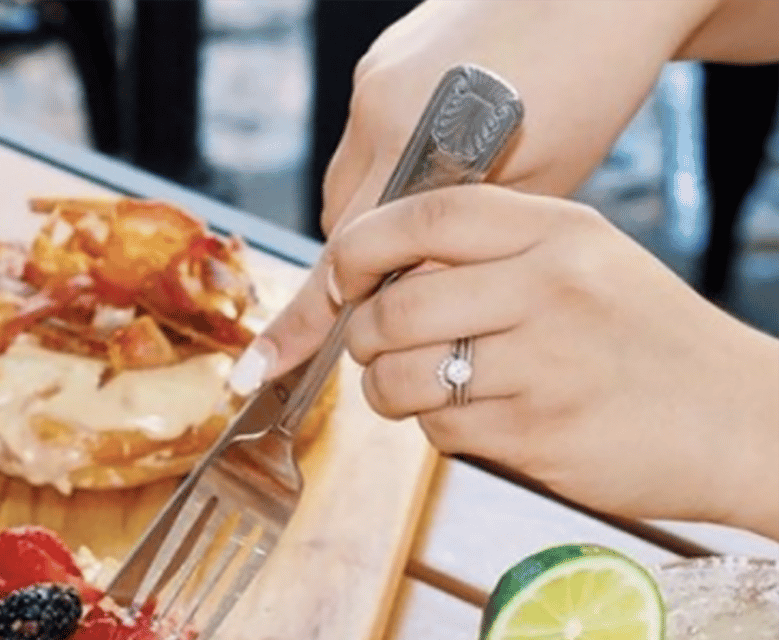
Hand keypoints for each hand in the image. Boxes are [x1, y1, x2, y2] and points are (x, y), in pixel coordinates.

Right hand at [259, 0, 718, 379]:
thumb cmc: (592, 85)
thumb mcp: (535, 187)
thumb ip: (462, 245)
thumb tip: (410, 297)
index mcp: (416, 143)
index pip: (345, 253)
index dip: (313, 316)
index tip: (263, 367)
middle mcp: (378, 105)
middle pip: (339, 219)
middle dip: (363, 261)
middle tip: (400, 288)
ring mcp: (375, 76)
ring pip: (349, 178)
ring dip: (377, 211)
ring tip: (437, 211)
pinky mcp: (383, 56)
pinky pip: (365, 134)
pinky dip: (390, 161)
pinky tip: (441, 155)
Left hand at [317, 185, 778, 537]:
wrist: (740, 420)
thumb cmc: (644, 342)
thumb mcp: (585, 263)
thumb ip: (492, 255)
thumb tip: (377, 268)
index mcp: (558, 232)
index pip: (426, 215)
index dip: (358, 248)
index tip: (337, 276)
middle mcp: (550, 288)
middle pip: (394, 308)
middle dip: (360, 336)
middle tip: (371, 348)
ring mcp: (543, 364)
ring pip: (402, 377)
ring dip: (387, 391)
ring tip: (416, 390)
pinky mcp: (536, 433)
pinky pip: (439, 429)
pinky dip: (436, 430)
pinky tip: (476, 420)